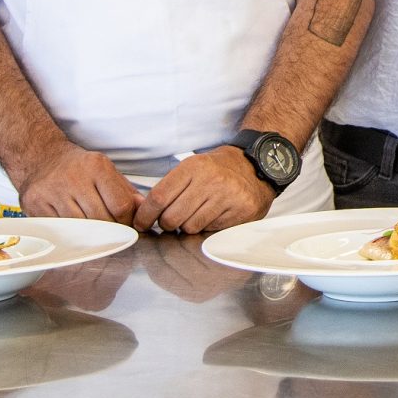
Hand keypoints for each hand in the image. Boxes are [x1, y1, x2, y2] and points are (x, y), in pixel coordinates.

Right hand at [13, 143, 141, 223]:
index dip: (127, 221)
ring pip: (81, 227)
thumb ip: (126, 191)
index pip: (121, 206)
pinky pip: (60, 229)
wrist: (42, 158)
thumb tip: (144, 209)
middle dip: (110, 230)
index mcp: (97, 167)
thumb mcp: (106, 171)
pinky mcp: (37, 204)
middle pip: (101, 219)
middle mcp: (74, 178)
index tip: (126, 224)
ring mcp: (53, 192)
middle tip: (111, 231)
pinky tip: (73, 227)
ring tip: (92, 230)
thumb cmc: (79, 168)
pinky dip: (70, 233)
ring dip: (90, 234)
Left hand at [135, 147, 272, 234]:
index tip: (141, 223)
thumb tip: (143, 213)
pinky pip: (210, 230)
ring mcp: (228, 196)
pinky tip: (212, 216)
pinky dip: (206, 228)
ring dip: (187, 227)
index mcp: (194, 167)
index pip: (159, 197)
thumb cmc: (218, 170)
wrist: (256, 166)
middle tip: (172, 220)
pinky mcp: (241, 211)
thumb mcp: (193, 168)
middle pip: (172, 217)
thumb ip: (170, 188)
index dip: (145, 215)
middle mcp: (211, 180)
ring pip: (190, 228)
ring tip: (195, 215)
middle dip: (167, 224)